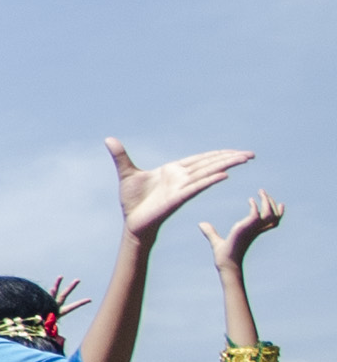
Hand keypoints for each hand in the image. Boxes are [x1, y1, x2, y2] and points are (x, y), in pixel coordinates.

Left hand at [110, 138, 254, 244]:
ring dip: (226, 165)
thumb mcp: (126, 173)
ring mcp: (181, 188)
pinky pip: (195, 188)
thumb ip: (121, 156)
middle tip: (252, 155)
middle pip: (210, 164)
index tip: (236, 151)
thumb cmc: (132, 200)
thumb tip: (108, 139)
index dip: (218, 154)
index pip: (201, 159)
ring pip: (207, 173)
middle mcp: (181, 178)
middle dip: (230, 158)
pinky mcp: (177, 198)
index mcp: (174, 170)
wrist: (131, 222)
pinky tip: (223, 176)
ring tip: (244, 159)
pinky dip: (208, 181)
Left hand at [204, 190, 285, 270]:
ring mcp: (252, 230)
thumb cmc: (223, 256)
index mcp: (254, 233)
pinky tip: (249, 200)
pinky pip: (256, 215)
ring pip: (270, 215)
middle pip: (274, 216)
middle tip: (263, 191)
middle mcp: (256, 231)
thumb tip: (201, 224)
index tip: (281, 203)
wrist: (224, 264)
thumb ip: (210, 232)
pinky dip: (255, 206)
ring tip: (260, 192)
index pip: (273, 222)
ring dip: (267, 202)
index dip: (279, 213)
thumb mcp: (217, 241)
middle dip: (271, 203)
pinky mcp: (244, 229)